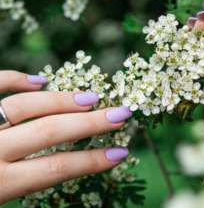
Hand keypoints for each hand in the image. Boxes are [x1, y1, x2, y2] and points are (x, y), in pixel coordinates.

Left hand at [0, 71, 131, 204]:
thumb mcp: (0, 200)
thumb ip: (24, 182)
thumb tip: (62, 165)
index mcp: (0, 184)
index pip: (58, 168)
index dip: (93, 161)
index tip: (120, 153)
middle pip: (49, 131)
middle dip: (90, 123)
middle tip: (119, 114)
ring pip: (25, 105)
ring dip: (62, 100)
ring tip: (90, 98)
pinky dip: (16, 79)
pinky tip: (40, 81)